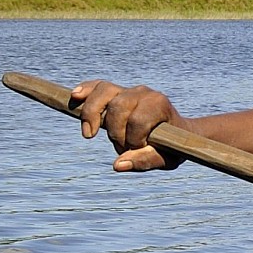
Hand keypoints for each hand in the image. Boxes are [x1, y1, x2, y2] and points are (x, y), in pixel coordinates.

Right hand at [70, 79, 185, 171]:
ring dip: (92, 114)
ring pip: (103, 92)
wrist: (177, 133)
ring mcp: (129, 91)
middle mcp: (144, 93)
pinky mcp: (116, 93)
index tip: (139, 149)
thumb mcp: (165, 159)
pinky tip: (74, 96)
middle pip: (118, 108)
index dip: (134, 139)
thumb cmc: (172, 147)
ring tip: (89, 134)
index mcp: (159, 105)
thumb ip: (144, 161)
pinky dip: (86, 90)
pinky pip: (97, 87)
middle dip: (116, 132)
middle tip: (123, 147)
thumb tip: (117, 165)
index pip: (138, 120)